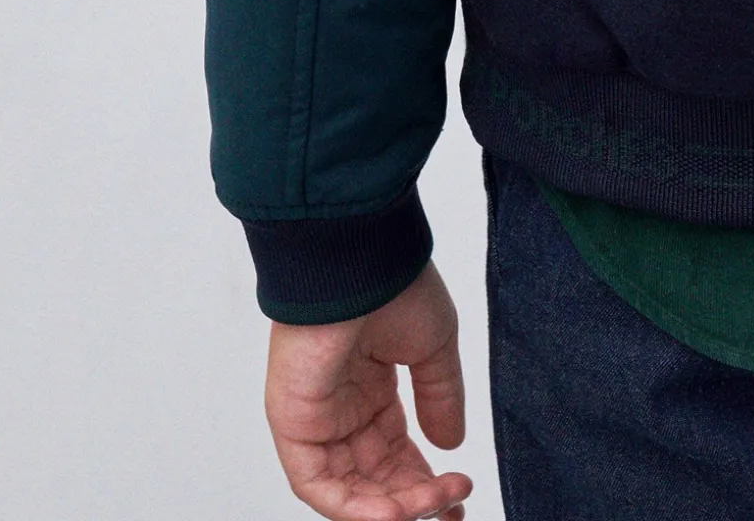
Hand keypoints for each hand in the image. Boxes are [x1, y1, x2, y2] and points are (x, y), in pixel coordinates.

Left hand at [264, 261, 472, 520]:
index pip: (396, 454)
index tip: (460, 492)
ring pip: (349, 489)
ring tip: (432, 506)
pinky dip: (353, 507)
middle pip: (375, 479)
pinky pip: (318, 484)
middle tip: (452, 509)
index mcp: (371, 389)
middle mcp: (341, 409)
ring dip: (393, 508)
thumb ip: (439, 397)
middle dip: (415, 502)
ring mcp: (315, 419)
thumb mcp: (431, 346)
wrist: (359, 258)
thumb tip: (451, 444)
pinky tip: (393, 511)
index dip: (427, 481)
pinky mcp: (293, 425)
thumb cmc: (394, 284)